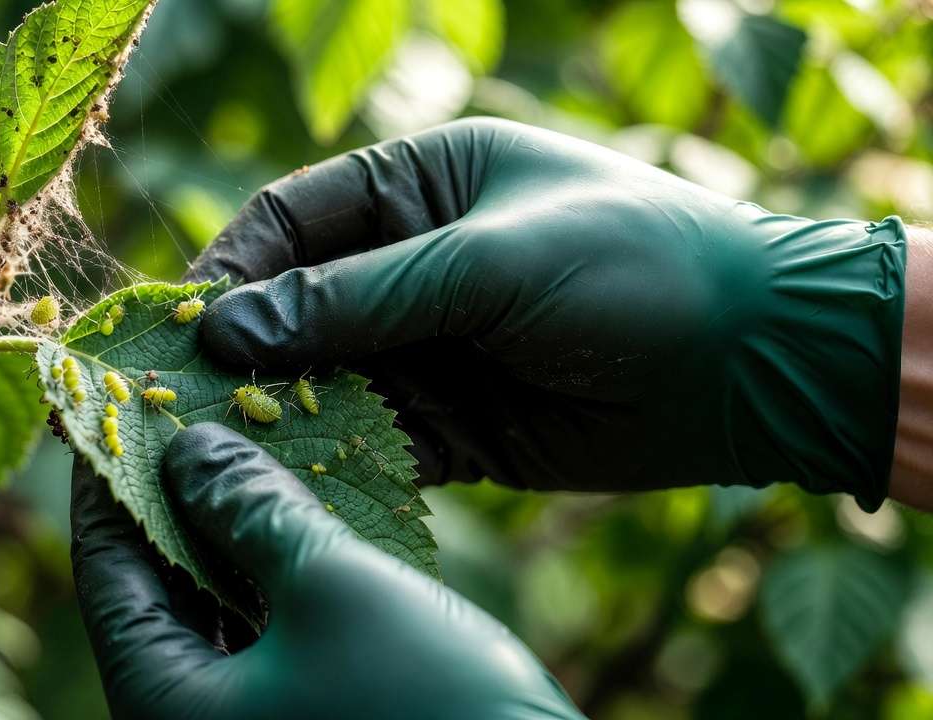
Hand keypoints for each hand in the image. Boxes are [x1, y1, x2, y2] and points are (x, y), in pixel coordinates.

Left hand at [72, 422, 583, 719]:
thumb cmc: (428, 703)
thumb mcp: (332, 585)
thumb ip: (251, 508)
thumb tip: (190, 449)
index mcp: (167, 710)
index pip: (107, 577)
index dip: (107, 484)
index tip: (113, 411)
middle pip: (155, 594)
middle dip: (172, 501)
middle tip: (182, 418)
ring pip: (213, 612)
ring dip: (226, 533)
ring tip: (238, 449)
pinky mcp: (305, 715)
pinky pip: (263, 635)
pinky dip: (269, 574)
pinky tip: (292, 515)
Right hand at [188, 118, 907, 510]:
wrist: (754, 361)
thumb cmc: (631, 267)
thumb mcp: (490, 262)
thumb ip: (363, 295)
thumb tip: (231, 325)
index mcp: (422, 184)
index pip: (295, 217)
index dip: (234, 267)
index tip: (185, 322)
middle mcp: (416, 261)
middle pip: (300, 303)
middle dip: (249, 349)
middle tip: (187, 398)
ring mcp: (436, 344)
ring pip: (332, 377)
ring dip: (287, 410)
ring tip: (232, 448)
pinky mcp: (459, 421)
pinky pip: (380, 439)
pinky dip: (343, 460)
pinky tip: (304, 480)